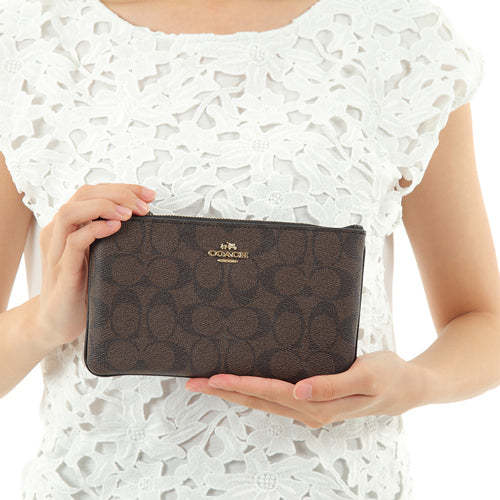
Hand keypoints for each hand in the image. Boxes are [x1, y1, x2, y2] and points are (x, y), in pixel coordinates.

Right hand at [35, 183, 155, 351]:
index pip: (94, 193)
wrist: (59, 322)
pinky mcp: (63, 271)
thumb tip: (148, 225)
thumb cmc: (83, 287)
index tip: (149, 194)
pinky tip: (115, 228)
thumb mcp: (101, 256)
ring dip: (104, 206)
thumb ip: (113, 238)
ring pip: (71, 212)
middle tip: (144, 205)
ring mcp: (58, 251)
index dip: (123, 189)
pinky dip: (94, 230)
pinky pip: (73, 242)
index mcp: (71, 226)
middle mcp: (60, 233)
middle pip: (84, 195)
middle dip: (118, 194)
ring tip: (129, 214)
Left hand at [185, 350, 426, 427]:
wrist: (408, 387)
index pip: (270, 393)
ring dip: (235, 393)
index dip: (241, 386)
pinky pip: (275, 397)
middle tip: (194, 382)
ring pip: (263, 401)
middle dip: (225, 392)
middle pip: (258, 400)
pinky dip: (254, 391)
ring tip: (209, 384)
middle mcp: (308, 411)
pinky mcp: (311, 401)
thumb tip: (299, 393)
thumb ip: (333, 385)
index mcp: (318, 406)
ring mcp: (308, 409)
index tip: (214, 379)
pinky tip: (244, 384)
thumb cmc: (389, 377)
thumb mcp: (366, 376)